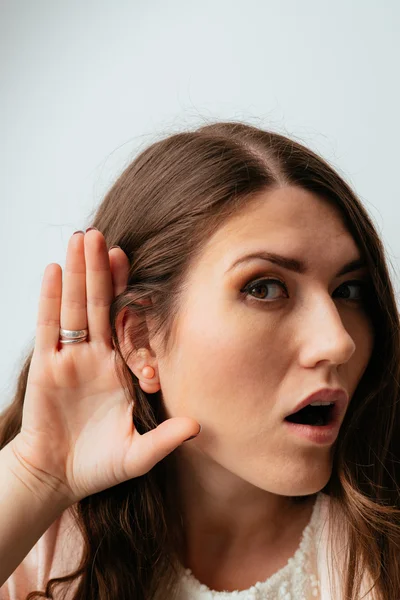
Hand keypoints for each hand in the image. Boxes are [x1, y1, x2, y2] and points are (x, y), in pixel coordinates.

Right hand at [10, 229, 199, 504]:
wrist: (57, 478)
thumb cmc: (97, 465)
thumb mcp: (138, 453)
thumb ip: (165, 438)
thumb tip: (198, 426)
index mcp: (119, 369)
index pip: (125, 321)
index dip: (129, 292)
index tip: (135, 263)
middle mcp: (95, 357)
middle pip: (99, 303)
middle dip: (101, 269)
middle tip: (103, 235)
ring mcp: (70, 359)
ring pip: (74, 307)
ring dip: (77, 273)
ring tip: (81, 238)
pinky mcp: (46, 367)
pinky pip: (48, 327)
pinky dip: (50, 298)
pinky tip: (53, 269)